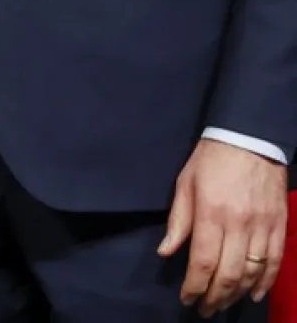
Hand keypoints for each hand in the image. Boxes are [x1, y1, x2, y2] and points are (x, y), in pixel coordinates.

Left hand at [159, 137, 287, 313]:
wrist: (248, 139)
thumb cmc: (210, 160)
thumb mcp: (185, 183)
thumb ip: (178, 220)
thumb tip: (165, 251)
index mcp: (211, 213)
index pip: (203, 261)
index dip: (195, 285)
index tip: (187, 299)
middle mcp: (238, 225)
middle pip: (228, 273)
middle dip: (215, 296)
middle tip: (205, 309)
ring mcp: (262, 227)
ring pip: (252, 272)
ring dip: (237, 294)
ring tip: (223, 304)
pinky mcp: (278, 227)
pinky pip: (274, 263)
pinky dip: (265, 283)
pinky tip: (254, 294)